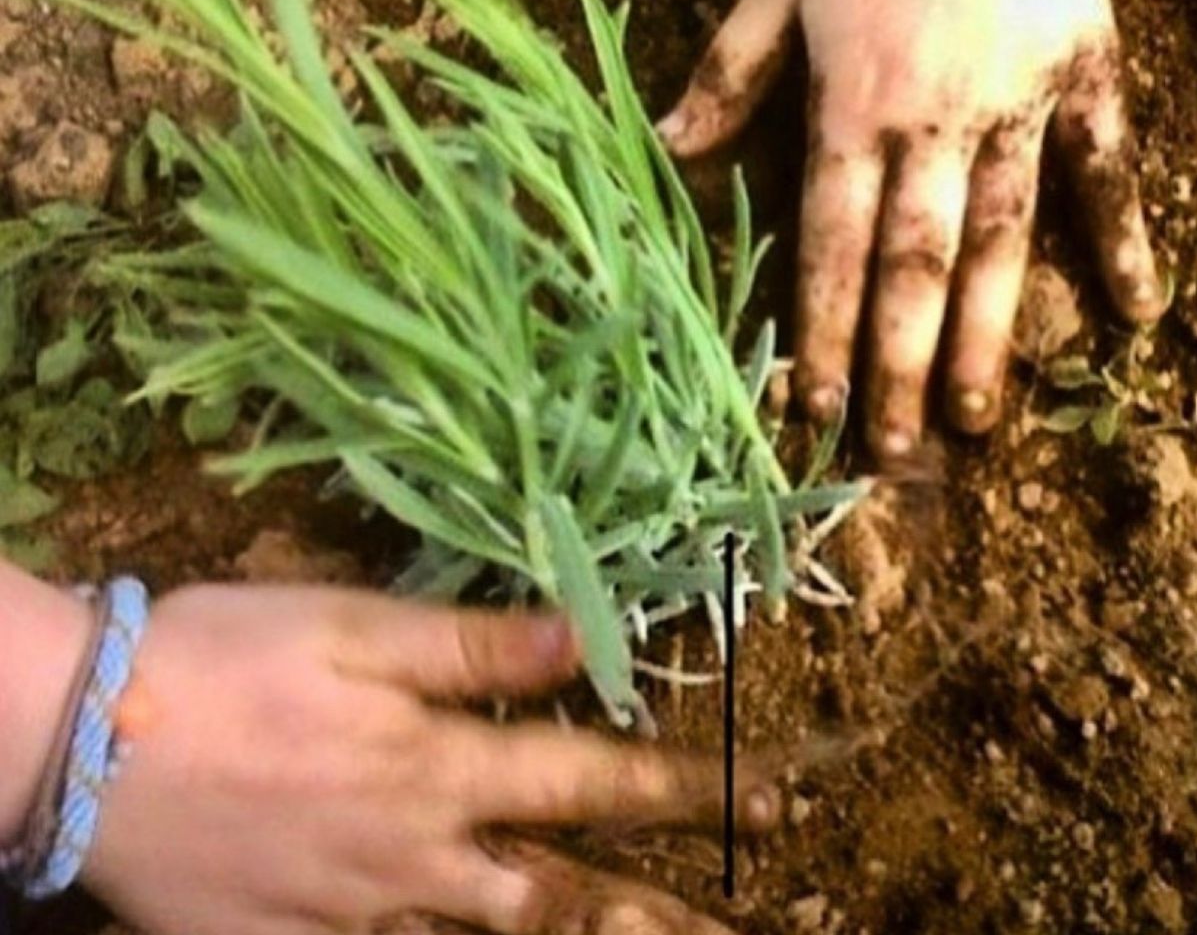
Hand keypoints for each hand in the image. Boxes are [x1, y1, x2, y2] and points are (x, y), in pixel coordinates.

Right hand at [83, 586, 777, 934]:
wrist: (90, 742)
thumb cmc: (231, 658)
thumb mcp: (354, 626)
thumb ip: (472, 643)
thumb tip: (580, 640)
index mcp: (438, 765)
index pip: (590, 777)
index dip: (684, 784)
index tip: (772, 793)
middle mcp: (418, 856)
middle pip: (563, 893)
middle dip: (659, 907)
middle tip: (737, 922)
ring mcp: (359, 914)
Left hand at [660, 0, 1163, 460]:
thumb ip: (726, 74)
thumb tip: (668, 151)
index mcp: (853, 103)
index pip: (829, 244)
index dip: (820, 332)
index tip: (812, 410)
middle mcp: (935, 119)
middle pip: (914, 265)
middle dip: (902, 364)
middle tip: (896, 451)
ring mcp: (1018, 101)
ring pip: (1005, 240)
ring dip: (995, 335)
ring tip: (983, 421)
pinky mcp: (1085, 73)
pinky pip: (1108, 167)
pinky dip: (1125, 238)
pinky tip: (1139, 313)